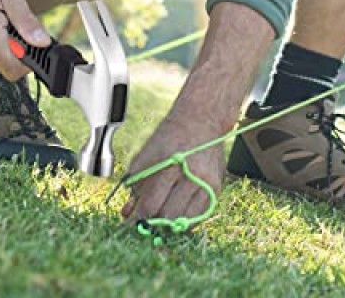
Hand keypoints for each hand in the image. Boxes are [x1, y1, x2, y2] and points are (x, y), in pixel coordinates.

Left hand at [121, 114, 225, 228]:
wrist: (201, 120)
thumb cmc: (170, 137)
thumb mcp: (146, 155)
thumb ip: (135, 185)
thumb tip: (127, 213)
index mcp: (171, 165)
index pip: (151, 205)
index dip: (138, 218)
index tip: (131, 223)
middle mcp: (192, 176)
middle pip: (168, 217)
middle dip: (153, 222)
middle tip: (145, 221)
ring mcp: (207, 183)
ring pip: (185, 221)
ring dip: (170, 224)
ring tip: (161, 216)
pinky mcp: (217, 187)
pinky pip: (199, 216)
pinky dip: (186, 220)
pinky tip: (177, 211)